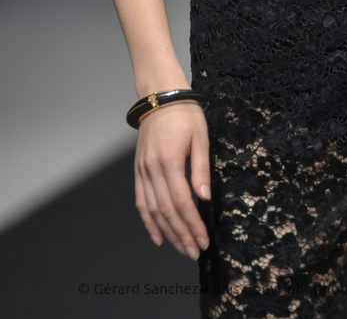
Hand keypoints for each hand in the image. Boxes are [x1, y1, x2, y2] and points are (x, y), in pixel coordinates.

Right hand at [134, 101, 211, 259]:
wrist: (160, 98)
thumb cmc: (185, 114)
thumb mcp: (200, 137)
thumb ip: (200, 168)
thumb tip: (204, 197)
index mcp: (169, 161)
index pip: (182, 202)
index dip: (192, 224)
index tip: (203, 240)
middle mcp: (152, 169)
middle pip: (167, 211)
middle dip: (182, 235)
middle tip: (194, 251)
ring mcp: (142, 171)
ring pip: (153, 210)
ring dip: (167, 233)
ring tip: (181, 248)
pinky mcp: (138, 170)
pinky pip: (141, 201)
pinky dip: (148, 221)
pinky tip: (158, 236)